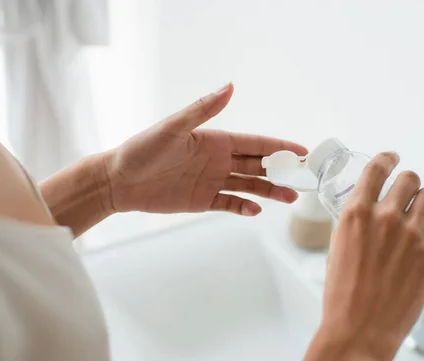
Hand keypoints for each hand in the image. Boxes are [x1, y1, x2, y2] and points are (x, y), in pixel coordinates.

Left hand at [104, 83, 306, 215]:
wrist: (119, 181)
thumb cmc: (143, 150)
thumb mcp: (173, 128)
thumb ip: (203, 109)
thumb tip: (230, 86)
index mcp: (216, 141)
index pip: (256, 143)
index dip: (280, 147)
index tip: (302, 152)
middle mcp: (219, 160)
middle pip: (258, 166)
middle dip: (282, 171)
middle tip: (304, 179)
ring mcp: (213, 181)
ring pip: (250, 186)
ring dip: (270, 191)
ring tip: (290, 198)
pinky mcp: (203, 200)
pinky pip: (230, 204)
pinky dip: (244, 207)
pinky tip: (257, 211)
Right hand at [322, 152, 423, 360]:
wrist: (357, 331)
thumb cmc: (342, 297)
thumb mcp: (338, 250)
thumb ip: (355, 226)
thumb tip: (368, 217)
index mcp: (355, 214)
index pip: (377, 170)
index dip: (388, 159)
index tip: (393, 158)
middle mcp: (384, 218)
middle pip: (409, 179)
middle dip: (409, 186)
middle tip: (408, 198)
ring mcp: (409, 236)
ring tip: (423, 217)